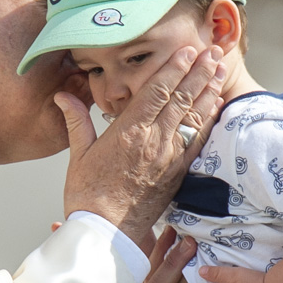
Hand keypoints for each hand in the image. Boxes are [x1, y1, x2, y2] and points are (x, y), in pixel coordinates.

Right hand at [57, 46, 225, 243]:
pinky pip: (197, 141)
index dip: (174, 68)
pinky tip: (217, 105)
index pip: (156, 91)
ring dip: (208, 90)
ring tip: (220, 69)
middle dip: (199, 72)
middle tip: (213, 51)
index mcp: (128, 132)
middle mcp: (153, 141)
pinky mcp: (177, 173)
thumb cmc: (87, 194)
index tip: (187, 51)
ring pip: (194, 116)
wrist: (107, 232)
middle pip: (181, 99)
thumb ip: (76, 120)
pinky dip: (209, 120)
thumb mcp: (78, 154)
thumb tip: (61, 95)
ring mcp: (168, 157)